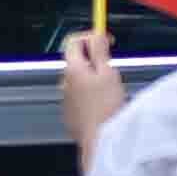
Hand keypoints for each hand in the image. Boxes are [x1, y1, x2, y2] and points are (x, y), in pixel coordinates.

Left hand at [59, 26, 125, 155]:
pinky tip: (103, 105)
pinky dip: (90, 96)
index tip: (105, 40)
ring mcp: (65, 99)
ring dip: (92, 80)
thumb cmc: (106, 108)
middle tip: (112, 69)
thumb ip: (100, 51)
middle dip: (94, 60)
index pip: (73, 41)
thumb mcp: (108, 73)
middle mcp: (64, 82)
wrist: (101, 140)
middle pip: (77, 61)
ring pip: (79, 80)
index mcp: (72, 69)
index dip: (90, 36)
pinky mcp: (70, 114)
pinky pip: (79, 98)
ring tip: (110, 91)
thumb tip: (96, 35)